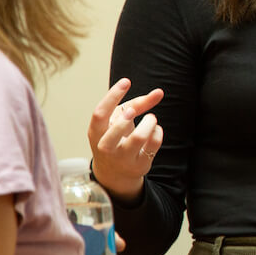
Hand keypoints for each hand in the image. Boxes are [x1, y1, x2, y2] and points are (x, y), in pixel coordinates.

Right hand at [88, 78, 163, 202]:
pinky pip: (154, 143)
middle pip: (117, 128)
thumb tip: (159, 92)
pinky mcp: (139, 165)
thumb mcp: (120, 120)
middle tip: (134, 110)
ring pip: (139, 137)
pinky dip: (158, 131)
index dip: (112, 96)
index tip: (126, 81)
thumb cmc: (117, 137)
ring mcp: (122, 158)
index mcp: (96, 132)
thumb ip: (137, 104)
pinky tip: (155, 130)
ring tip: (151, 118)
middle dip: (128, 115)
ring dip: (150, 122)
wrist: (114, 173)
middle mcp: (106, 147)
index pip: (100, 113)